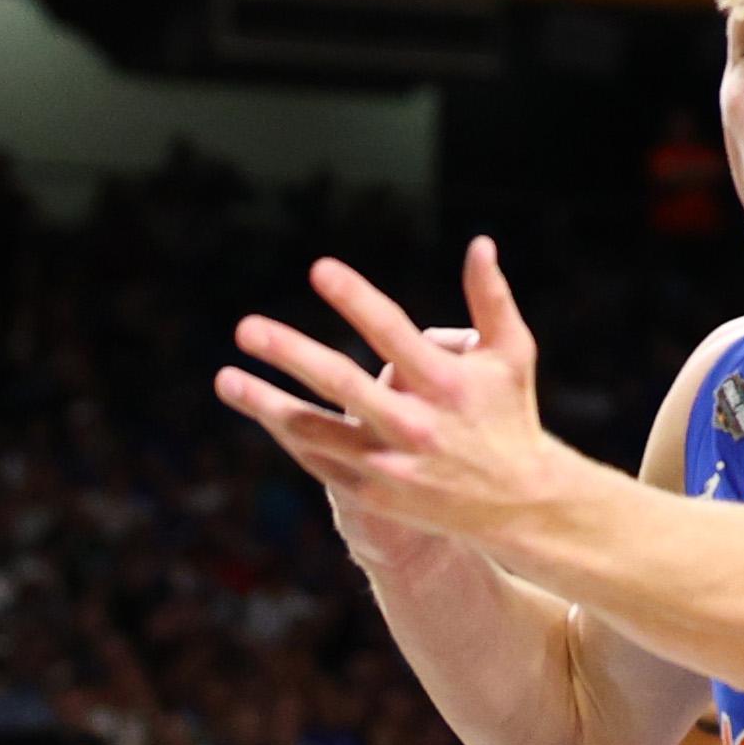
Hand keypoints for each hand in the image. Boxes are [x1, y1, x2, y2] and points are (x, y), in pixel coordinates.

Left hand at [222, 242, 584, 554]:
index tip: (318, 269)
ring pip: (316, 432)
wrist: (518, 501)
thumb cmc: (510, 412)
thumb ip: (491, 297)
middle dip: (291, 353)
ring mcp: (390, 464)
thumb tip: (479, 242)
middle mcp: (416, 425)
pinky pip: (320, 462)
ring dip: (266, 405)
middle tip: (246, 327)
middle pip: (341, 384)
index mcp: (447, 382)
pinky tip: (262, 411)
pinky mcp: (374, 495)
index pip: (392, 332)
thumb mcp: (513, 352)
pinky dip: (289, 436)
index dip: (354, 299)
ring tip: (225, 379)